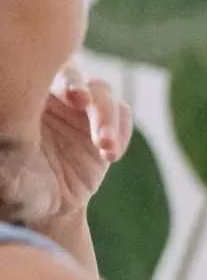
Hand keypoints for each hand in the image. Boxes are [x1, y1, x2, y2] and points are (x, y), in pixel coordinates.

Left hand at [12, 66, 131, 229]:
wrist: (46, 207)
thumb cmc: (17, 188)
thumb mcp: (8, 175)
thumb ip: (8, 154)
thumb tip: (11, 141)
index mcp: (24, 99)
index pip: (38, 72)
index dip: (60, 80)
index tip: (74, 97)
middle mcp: (51, 96)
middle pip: (71, 73)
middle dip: (79, 84)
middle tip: (82, 101)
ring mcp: (79, 108)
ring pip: (100, 92)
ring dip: (106, 116)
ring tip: (106, 147)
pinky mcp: (104, 123)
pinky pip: (122, 113)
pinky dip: (120, 130)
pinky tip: (110, 155)